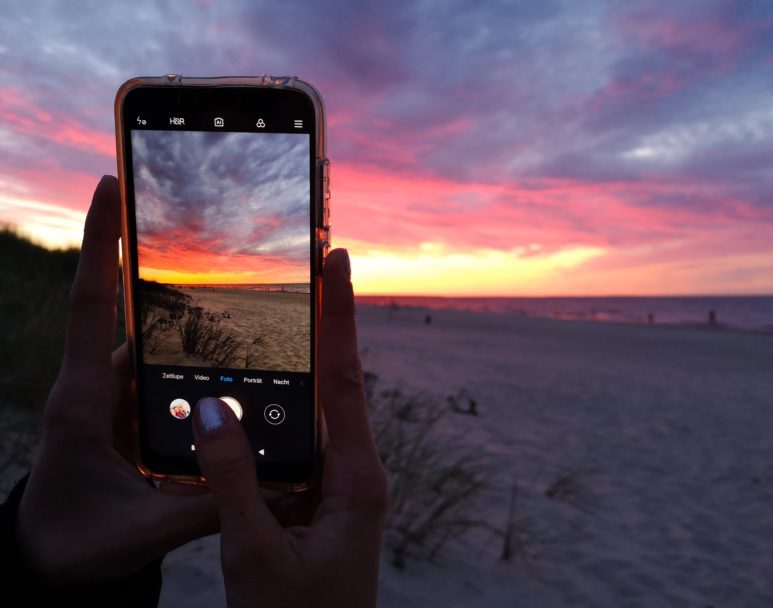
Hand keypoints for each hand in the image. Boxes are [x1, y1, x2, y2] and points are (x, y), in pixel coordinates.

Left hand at [15, 176, 219, 583]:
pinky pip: (169, 382)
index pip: (91, 306)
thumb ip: (203, 508)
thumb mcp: (138, 531)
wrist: (48, 558)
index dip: (101, 246)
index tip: (110, 187)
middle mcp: (98, 386)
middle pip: (139, 316)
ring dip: (199, 339)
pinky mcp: (133, 414)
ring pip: (162, 351)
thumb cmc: (74, 542)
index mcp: (82, 399)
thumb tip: (271, 488)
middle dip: (174, 279)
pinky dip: (199, 376)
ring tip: (254, 323)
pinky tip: (237, 385)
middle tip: (223, 243)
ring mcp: (116, 399)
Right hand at [193, 248, 387, 607]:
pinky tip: (263, 392)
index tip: (337, 262)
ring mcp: (341, 485)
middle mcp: (356, 472)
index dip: (339, 316)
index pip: (346, 380)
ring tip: (288, 311)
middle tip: (311, 268)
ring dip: (304, 366)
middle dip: (326, 324)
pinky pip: (303, 442)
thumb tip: (210, 408)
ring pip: (320, 412)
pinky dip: (285, 411)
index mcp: (356, 479)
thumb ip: (232, 480)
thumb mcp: (254, 551)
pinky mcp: (323, 498)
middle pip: (338, 383)